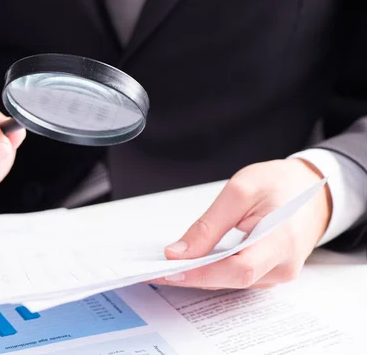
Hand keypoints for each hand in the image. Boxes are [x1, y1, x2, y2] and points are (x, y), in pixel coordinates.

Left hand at [151, 159, 331, 289]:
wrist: (311, 189)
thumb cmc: (280, 184)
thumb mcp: (241, 190)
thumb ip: (209, 224)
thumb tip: (179, 252)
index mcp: (281, 240)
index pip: (239, 269)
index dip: (202, 273)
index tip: (170, 270)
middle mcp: (283, 265)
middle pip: (231, 280)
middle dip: (191, 276)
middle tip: (154, 270)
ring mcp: (278, 273)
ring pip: (231, 282)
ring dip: (198, 275)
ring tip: (165, 266)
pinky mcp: (269, 273)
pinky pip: (236, 278)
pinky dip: (211, 272)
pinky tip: (190, 263)